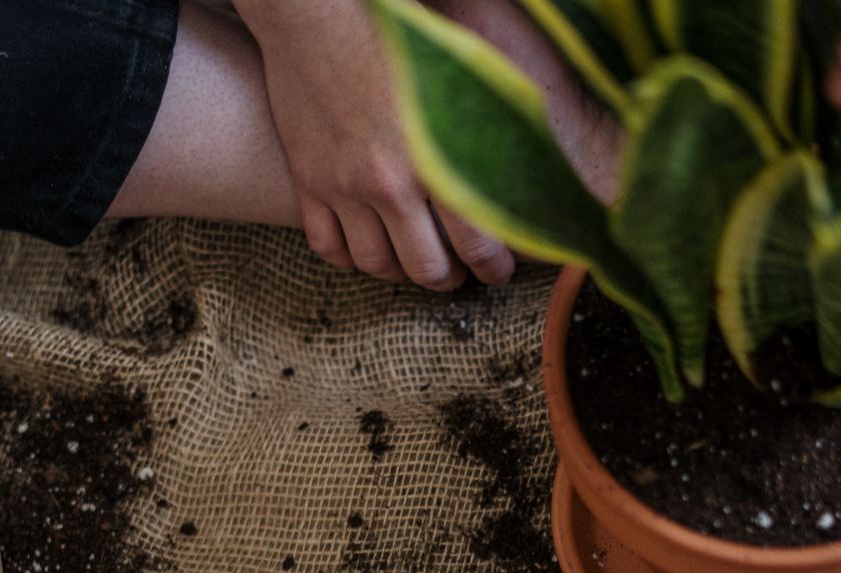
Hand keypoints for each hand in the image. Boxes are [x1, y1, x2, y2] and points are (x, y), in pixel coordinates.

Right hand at [233, 0, 515, 289]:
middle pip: (426, 270)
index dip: (495, 268)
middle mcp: (389, 184)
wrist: (317, 8)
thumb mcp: (463, 71)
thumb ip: (494, 125)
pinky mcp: (309, 182)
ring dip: (400, 272)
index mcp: (437, 159)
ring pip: (376, 266)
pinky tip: (366, 246)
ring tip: (414, 261)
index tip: (499, 270)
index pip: (478, 246)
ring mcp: (343, 188)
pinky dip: (349, 257)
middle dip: (448, 278)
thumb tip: (531, 170)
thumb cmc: (400, 29)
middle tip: (458, 272)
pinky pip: (327, 248)